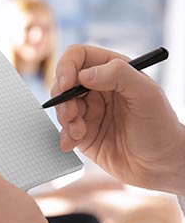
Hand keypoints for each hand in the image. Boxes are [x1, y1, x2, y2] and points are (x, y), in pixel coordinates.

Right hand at [52, 45, 184, 193]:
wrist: (161, 166)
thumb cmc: (161, 128)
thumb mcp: (147, 96)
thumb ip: (119, 75)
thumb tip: (84, 75)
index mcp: (114, 72)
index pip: (79, 56)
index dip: (67, 66)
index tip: (66, 84)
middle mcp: (99, 88)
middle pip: (63, 81)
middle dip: (62, 97)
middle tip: (72, 114)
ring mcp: (90, 110)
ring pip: (61, 105)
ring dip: (65, 118)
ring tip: (79, 132)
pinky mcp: (83, 132)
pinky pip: (63, 128)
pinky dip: (63, 135)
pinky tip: (73, 143)